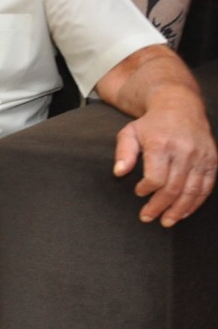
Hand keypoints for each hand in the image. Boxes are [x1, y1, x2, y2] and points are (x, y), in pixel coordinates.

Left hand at [113, 107, 216, 226]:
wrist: (180, 107)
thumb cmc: (151, 124)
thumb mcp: (130, 132)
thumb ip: (123, 153)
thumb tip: (118, 173)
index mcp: (161, 144)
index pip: (156, 177)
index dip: (147, 189)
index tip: (138, 192)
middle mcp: (184, 151)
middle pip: (173, 187)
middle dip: (159, 206)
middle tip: (147, 217)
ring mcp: (201, 157)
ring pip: (192, 191)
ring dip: (179, 210)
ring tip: (166, 221)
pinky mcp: (212, 161)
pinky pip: (206, 187)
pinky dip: (195, 202)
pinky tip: (184, 212)